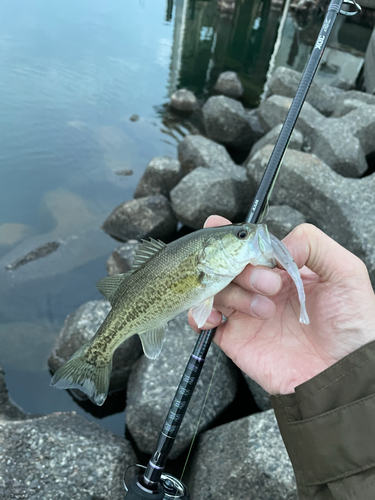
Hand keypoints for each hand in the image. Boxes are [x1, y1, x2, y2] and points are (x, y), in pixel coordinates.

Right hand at [188, 216, 374, 394]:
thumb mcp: (345, 272)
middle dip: (243, 269)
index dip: (233, 236)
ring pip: (215, 288)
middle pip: (228, 264)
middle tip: (270, 285)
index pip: (248, 246)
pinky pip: (203, 320)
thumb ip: (313, 243)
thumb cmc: (352, 326)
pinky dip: (200, 313)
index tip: (223, 228)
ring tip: (264, 310)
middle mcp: (261, 289)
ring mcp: (246, 313)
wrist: (343, 374)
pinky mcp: (235, 338)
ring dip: (233, 293)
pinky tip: (216, 316)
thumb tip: (275, 245)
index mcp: (283, 271)